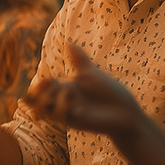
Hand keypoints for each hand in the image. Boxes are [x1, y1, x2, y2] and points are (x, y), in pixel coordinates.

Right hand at [23, 44, 146, 141]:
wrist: (126, 112)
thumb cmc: (111, 93)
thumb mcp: (92, 73)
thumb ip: (79, 60)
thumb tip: (68, 42)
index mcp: (65, 89)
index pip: (43, 89)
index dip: (38, 87)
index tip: (46, 80)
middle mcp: (63, 102)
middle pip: (37, 101)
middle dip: (37, 94)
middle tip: (48, 83)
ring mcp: (68, 113)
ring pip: (44, 111)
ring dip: (47, 101)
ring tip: (67, 92)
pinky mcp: (75, 122)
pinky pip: (60, 116)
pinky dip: (63, 108)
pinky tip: (76, 105)